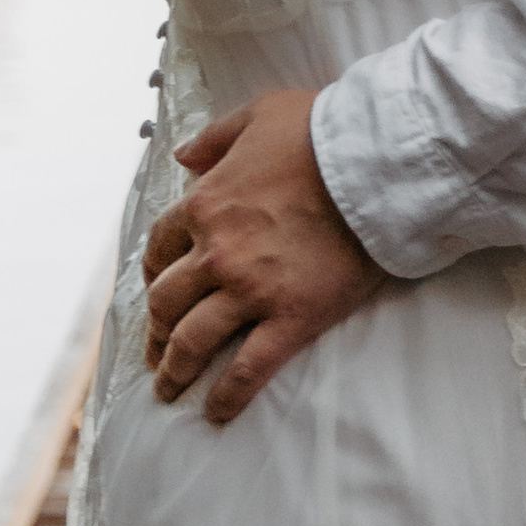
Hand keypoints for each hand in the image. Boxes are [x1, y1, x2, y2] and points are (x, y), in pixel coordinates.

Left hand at [141, 88, 391, 423]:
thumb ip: (214, 137)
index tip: (155, 288)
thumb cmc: (321, 130)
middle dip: (156, 330)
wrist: (374, 162)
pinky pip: (247, 369)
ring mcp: (250, 289)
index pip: (159, 246)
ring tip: (169, 389)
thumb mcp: (258, 113)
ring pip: (194, 341)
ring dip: (175, 370)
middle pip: (166, 301)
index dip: (152, 272)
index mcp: (205, 203)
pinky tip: (216, 412)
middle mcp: (217, 251)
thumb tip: (182, 156)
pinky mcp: (290, 318)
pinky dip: (226, 396)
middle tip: (156, 351)